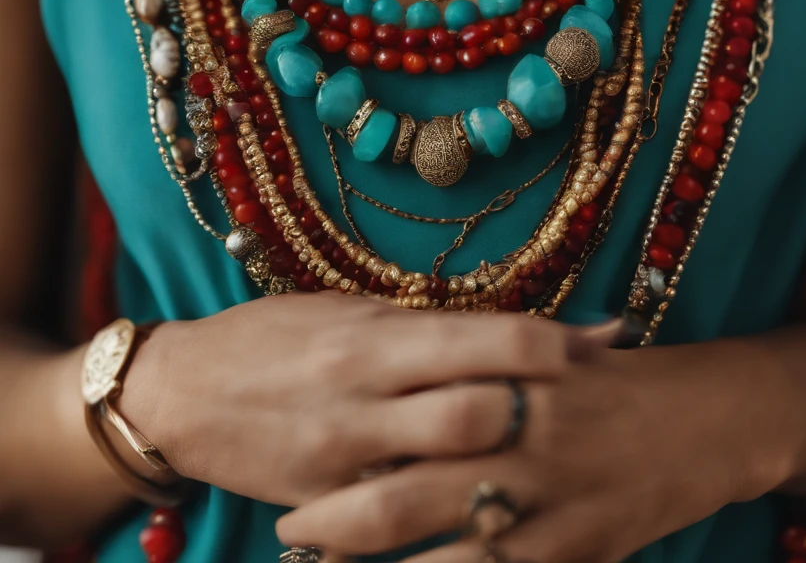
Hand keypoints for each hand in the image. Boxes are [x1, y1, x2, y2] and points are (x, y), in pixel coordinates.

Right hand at [119, 293, 615, 507]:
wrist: (184, 392)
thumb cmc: (272, 338)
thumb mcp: (345, 314)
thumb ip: (420, 326)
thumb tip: (502, 327)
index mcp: (373, 337)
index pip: (480, 337)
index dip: (547, 344)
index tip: (594, 345)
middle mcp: (364, 397)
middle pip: (478, 413)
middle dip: (540, 411)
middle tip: (586, 408)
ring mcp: (347, 460)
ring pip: (447, 475)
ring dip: (505, 468)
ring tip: (549, 460)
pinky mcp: (328, 505)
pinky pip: (401, 520)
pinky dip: (448, 514)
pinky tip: (485, 510)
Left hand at [276, 336, 796, 562]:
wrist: (701, 418)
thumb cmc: (606, 379)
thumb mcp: (540, 350)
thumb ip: (477, 354)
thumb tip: (401, 353)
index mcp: (502, 373)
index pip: (408, 403)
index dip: (346, 432)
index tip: (296, 445)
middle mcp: (519, 435)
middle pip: (408, 485)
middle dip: (340, 516)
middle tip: (290, 525)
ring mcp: (547, 498)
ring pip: (443, 545)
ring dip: (378, 560)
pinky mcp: (576, 547)